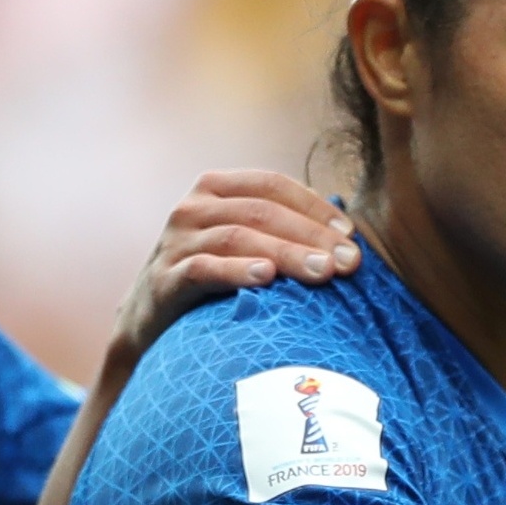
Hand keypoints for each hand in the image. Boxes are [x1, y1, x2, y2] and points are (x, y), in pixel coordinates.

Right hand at [114, 171, 357, 359]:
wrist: (154, 319)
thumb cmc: (219, 277)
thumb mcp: (249, 243)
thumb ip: (286, 230)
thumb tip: (349, 238)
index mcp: (216, 189)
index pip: (272, 185)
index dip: (315, 207)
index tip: (352, 235)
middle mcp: (192, 208)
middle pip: (261, 211)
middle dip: (311, 235)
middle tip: (350, 262)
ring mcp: (175, 242)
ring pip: (237, 237)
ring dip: (286, 253)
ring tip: (323, 271)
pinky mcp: (165, 278)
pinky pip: (202, 269)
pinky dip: (236, 271)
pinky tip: (266, 277)